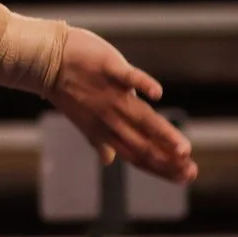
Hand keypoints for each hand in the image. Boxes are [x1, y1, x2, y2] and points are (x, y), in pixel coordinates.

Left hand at [45, 27, 194, 182]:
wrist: (45, 58)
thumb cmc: (67, 89)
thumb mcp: (84, 119)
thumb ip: (99, 140)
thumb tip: (109, 160)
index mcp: (105, 130)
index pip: (137, 155)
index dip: (160, 168)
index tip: (185, 178)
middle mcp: (109, 116)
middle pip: (142, 143)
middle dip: (168, 159)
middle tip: (192, 170)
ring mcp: (109, 93)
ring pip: (140, 117)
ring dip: (162, 133)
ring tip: (183, 148)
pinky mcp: (108, 68)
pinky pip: (127, 76)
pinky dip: (142, 84)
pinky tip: (158, 94)